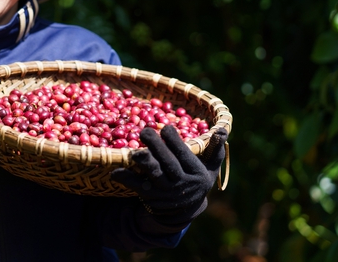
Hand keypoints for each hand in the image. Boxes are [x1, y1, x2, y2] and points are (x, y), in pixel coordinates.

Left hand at [111, 125, 227, 230]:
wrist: (184, 210)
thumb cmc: (196, 178)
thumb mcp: (210, 166)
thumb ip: (215, 148)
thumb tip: (222, 130)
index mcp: (196, 173)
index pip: (186, 155)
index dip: (175, 141)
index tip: (166, 127)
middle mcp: (181, 183)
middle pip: (168, 164)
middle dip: (157, 147)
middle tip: (144, 131)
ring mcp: (165, 191)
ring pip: (154, 176)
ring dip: (144, 163)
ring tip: (134, 152)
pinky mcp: (150, 197)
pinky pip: (137, 187)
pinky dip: (126, 179)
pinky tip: (115, 172)